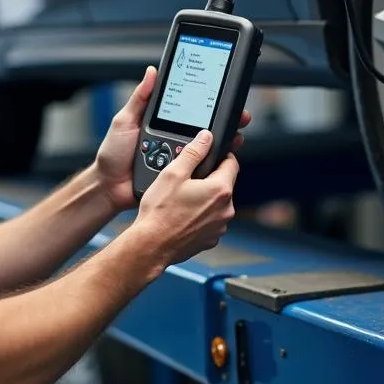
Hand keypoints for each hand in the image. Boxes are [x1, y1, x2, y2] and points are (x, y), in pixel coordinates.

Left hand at [93, 66, 250, 212]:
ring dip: (224, 143)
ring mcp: (178, 159)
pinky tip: (222, 158)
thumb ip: (140, 98)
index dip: (207, 104)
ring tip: (236, 136)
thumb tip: (152, 72)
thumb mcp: (124, 120)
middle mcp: (174, 140)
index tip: (224, 95)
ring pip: (206, 151)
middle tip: (240, 116)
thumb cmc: (113, 154)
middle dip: (225, 123)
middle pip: (205, 131)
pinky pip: (198, 171)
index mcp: (164, 123)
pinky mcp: (179, 176)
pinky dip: (212, 166)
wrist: (108, 186)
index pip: (190, 110)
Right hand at [131, 130, 238, 267]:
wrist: (151, 245)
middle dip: (208, 179)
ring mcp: (219, 227)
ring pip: (217, 203)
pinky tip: (182, 215)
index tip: (208, 156)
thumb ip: (193, 152)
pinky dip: (200, 216)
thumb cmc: (160, 213)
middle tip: (187, 180)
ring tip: (181, 200)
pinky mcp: (211, 239)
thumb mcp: (174, 173)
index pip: (232, 163)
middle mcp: (226, 210)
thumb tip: (206, 137)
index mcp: (220, 190)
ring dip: (205, 198)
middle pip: (224, 184)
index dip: (220, 156)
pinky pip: (210, 220)